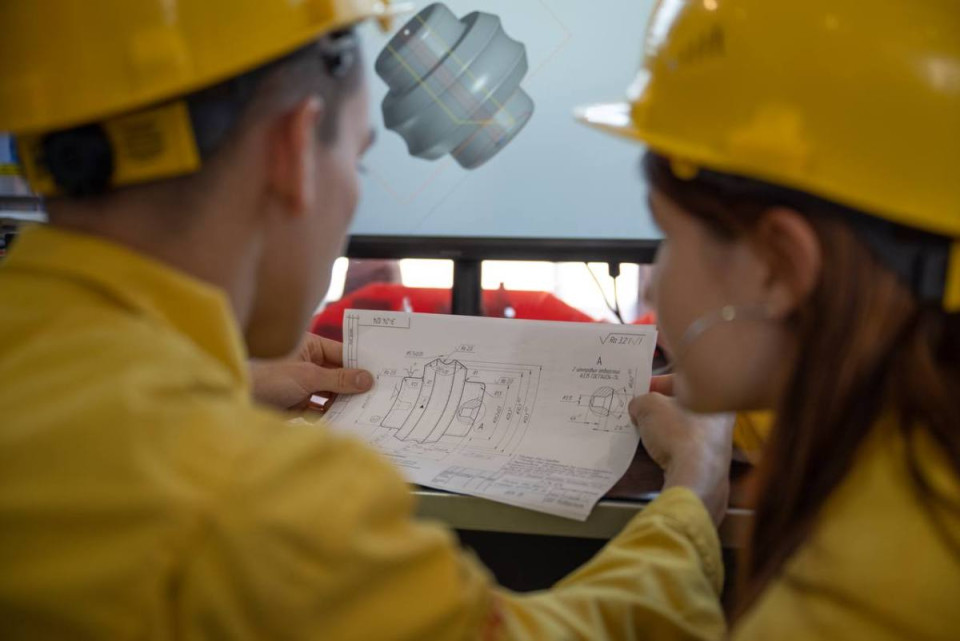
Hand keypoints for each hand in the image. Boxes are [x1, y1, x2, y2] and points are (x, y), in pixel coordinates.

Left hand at [249, 334, 373, 410]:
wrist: (235, 399)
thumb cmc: (267, 377)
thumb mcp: (308, 376)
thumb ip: (338, 378)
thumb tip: (367, 379)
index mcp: (309, 347)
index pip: (341, 353)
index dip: (360, 364)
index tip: (381, 374)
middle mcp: (307, 364)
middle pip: (338, 374)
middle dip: (354, 386)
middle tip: (379, 395)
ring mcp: (301, 385)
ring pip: (330, 393)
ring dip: (344, 402)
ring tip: (366, 411)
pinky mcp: (296, 404)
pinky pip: (319, 409)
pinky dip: (330, 415)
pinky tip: (345, 422)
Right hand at [629, 390, 733, 525]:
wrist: (695, 475)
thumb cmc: (678, 433)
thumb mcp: (649, 406)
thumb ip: (641, 401)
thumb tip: (637, 408)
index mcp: (714, 397)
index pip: (680, 382)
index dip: (656, 383)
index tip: (640, 390)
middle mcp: (720, 419)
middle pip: (682, 407)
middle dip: (659, 408)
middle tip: (641, 411)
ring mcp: (717, 444)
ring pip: (684, 428)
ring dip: (663, 429)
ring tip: (645, 431)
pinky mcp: (708, 464)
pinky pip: (685, 448)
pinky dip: (670, 447)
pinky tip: (657, 451)